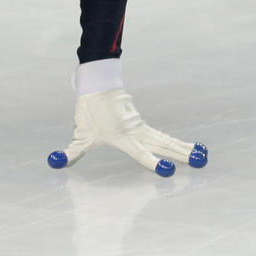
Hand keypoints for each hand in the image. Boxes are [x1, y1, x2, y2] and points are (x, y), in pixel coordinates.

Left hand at [47, 90, 207, 175]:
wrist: (97, 84)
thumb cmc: (88, 111)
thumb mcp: (79, 135)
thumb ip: (70, 151)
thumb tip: (53, 162)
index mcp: (122, 137)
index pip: (140, 154)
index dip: (152, 163)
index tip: (167, 170)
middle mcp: (136, 132)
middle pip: (162, 146)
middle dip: (181, 154)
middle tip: (202, 162)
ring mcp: (141, 126)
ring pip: (165, 139)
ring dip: (182, 148)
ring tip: (202, 156)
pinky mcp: (142, 123)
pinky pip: (160, 135)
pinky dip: (174, 143)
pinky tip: (186, 150)